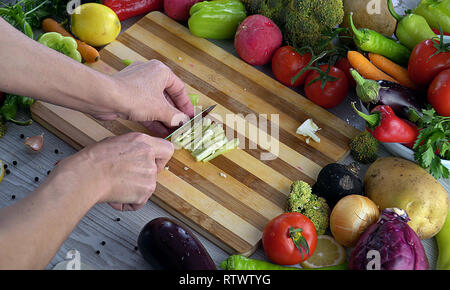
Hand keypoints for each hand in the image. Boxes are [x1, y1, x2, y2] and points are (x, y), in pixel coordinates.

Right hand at [54, 132, 173, 210]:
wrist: (85, 176)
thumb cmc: (92, 161)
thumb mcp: (115, 143)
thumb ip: (133, 148)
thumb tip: (135, 154)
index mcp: (142, 141)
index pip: (167, 149)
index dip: (160, 158)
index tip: (154, 162)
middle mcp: (148, 156)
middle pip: (157, 170)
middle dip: (144, 176)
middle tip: (127, 177)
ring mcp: (149, 174)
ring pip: (148, 186)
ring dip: (134, 189)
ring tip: (115, 185)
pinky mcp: (145, 191)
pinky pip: (140, 201)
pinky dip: (129, 202)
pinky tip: (116, 195)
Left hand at [94, 60, 194, 136]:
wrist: (105, 97)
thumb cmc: (134, 97)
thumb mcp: (160, 109)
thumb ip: (175, 117)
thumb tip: (183, 122)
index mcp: (161, 71)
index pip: (180, 89)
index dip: (186, 105)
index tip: (190, 117)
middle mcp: (150, 74)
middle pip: (167, 96)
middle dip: (174, 114)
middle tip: (181, 127)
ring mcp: (137, 85)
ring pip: (155, 103)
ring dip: (164, 118)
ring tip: (172, 132)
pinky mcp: (128, 95)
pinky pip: (145, 107)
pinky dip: (152, 118)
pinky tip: (159, 131)